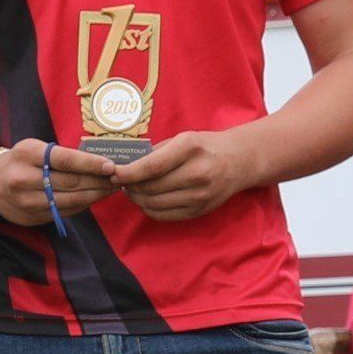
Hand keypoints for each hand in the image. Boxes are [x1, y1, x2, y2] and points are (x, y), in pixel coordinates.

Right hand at [0, 138, 119, 225]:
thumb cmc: (20, 161)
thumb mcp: (33, 148)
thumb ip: (60, 155)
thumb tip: (98, 162)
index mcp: (27, 155)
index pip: (64, 160)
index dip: (90, 164)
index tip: (110, 166)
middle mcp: (25, 179)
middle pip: (70, 182)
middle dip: (98, 181)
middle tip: (118, 178)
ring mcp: (27, 201)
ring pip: (70, 201)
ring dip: (95, 195)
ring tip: (111, 188)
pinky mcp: (32, 217)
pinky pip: (65, 212)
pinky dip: (83, 205)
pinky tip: (94, 198)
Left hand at [115, 128, 261, 219]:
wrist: (238, 162)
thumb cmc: (205, 147)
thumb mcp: (182, 138)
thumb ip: (156, 152)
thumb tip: (126, 165)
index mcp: (190, 149)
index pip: (151, 167)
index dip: (128, 173)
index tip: (114, 173)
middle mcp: (197, 173)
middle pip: (151, 188)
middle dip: (130, 186)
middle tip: (120, 181)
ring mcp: (200, 196)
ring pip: (155, 204)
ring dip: (137, 199)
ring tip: (131, 190)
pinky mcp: (199, 211)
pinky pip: (165, 215)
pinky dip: (149, 209)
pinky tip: (145, 200)